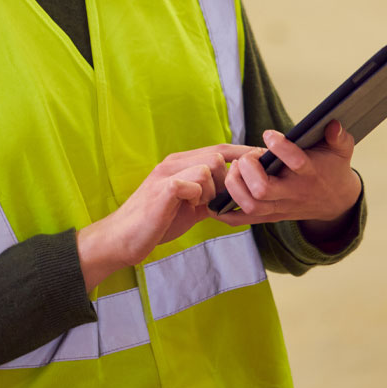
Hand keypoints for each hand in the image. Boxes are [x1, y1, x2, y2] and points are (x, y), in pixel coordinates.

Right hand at [76, 144, 257, 292]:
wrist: (123, 238)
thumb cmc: (156, 222)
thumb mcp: (188, 205)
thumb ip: (207, 195)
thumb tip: (235, 194)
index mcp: (180, 163)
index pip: (219, 149)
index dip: (242, 154)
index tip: (263, 162)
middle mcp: (174, 162)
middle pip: (218, 155)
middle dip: (228, 180)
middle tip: (218, 203)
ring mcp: (168, 173)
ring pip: (209, 166)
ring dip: (212, 191)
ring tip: (199, 207)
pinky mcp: (164, 188)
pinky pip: (195, 182)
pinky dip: (199, 197)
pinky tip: (190, 209)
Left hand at [211, 122, 361, 238]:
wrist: (335, 202)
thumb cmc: (332, 168)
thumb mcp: (340, 150)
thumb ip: (338, 136)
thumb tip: (333, 123)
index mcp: (311, 174)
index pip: (295, 163)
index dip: (280, 147)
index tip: (269, 133)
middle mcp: (293, 193)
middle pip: (263, 190)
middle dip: (248, 169)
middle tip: (247, 157)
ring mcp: (280, 207)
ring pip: (250, 205)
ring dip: (235, 186)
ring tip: (235, 168)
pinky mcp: (270, 216)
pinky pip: (243, 220)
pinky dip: (225, 211)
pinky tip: (216, 197)